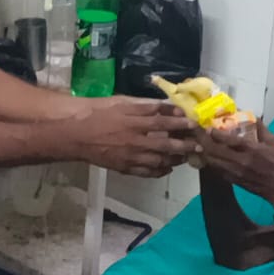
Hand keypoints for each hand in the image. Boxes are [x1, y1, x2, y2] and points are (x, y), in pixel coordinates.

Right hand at [71, 98, 198, 177]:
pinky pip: (147, 172)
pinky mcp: (124, 168)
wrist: (75, 133)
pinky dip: (159, 171)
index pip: (164, 123)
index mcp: (134, 122)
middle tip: (198, 146)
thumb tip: (167, 107)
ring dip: (175, 160)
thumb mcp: (121, 102)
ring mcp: (130, 157)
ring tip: (185, 158)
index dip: (180, 123)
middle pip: (166, 145)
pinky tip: (166, 168)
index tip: (193, 123)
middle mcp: (135, 141)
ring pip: (159, 161)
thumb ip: (145, 106)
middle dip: (185, 146)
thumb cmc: (97, 112)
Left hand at [198, 122, 273, 203]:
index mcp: (251, 150)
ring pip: (212, 162)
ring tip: (198, 143)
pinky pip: (215, 170)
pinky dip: (209, 161)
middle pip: (216, 151)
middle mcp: (240, 161)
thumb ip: (261, 129)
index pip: (229, 141)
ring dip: (204, 152)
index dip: (216, 134)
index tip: (209, 128)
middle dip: (204, 141)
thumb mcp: (273, 142)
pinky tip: (205, 155)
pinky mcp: (232, 180)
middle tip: (198, 133)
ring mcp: (234, 172)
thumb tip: (253, 116)